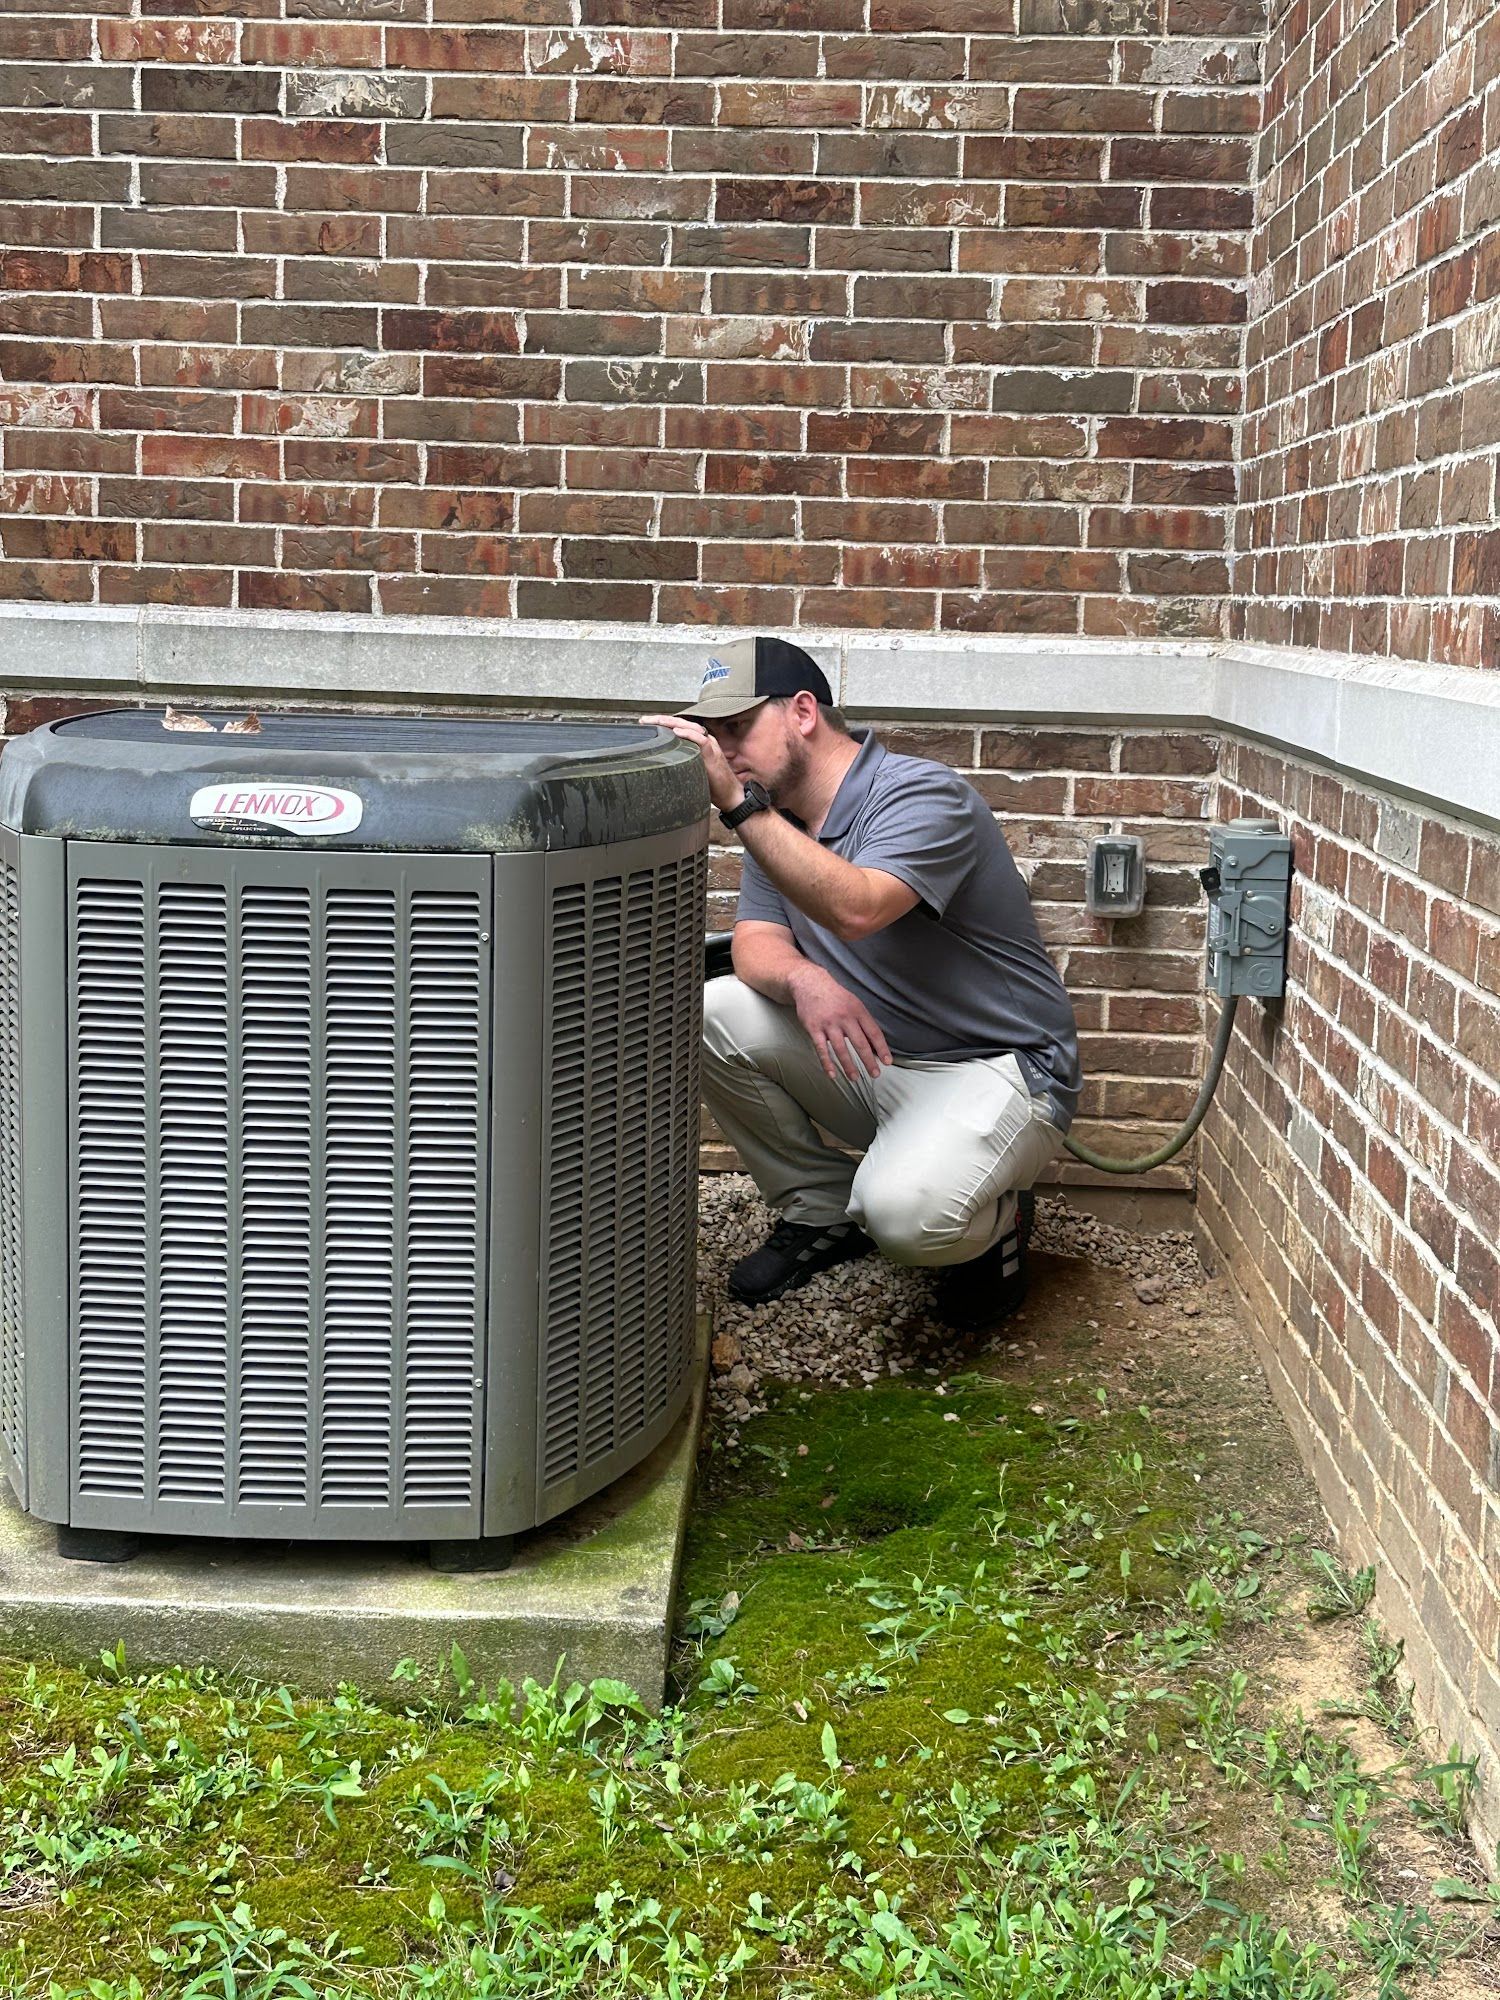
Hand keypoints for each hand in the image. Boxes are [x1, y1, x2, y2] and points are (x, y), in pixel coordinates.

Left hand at [639, 713, 742, 813]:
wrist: (730, 795)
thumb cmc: (713, 785)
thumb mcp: (691, 770)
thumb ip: (680, 762)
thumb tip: (660, 764)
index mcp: (699, 743)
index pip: (678, 727)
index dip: (662, 724)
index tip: (646, 724)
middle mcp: (704, 740)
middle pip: (681, 724)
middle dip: (662, 720)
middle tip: (645, 720)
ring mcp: (710, 746)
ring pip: (690, 728)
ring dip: (672, 723)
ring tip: (657, 721)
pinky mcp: (713, 754)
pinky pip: (701, 740)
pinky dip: (688, 735)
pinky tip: (676, 732)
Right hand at [787, 963, 891, 1081]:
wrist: (810, 984)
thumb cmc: (835, 997)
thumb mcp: (854, 1004)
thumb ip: (863, 1022)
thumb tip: (875, 1044)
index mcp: (858, 1011)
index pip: (874, 1033)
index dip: (882, 1048)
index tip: (887, 1062)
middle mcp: (845, 1017)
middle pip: (860, 1043)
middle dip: (868, 1061)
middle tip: (875, 1074)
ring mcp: (829, 1024)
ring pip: (840, 1049)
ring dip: (848, 1065)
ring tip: (855, 1078)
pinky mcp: (814, 1029)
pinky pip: (821, 1049)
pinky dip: (827, 1063)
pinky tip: (832, 1074)